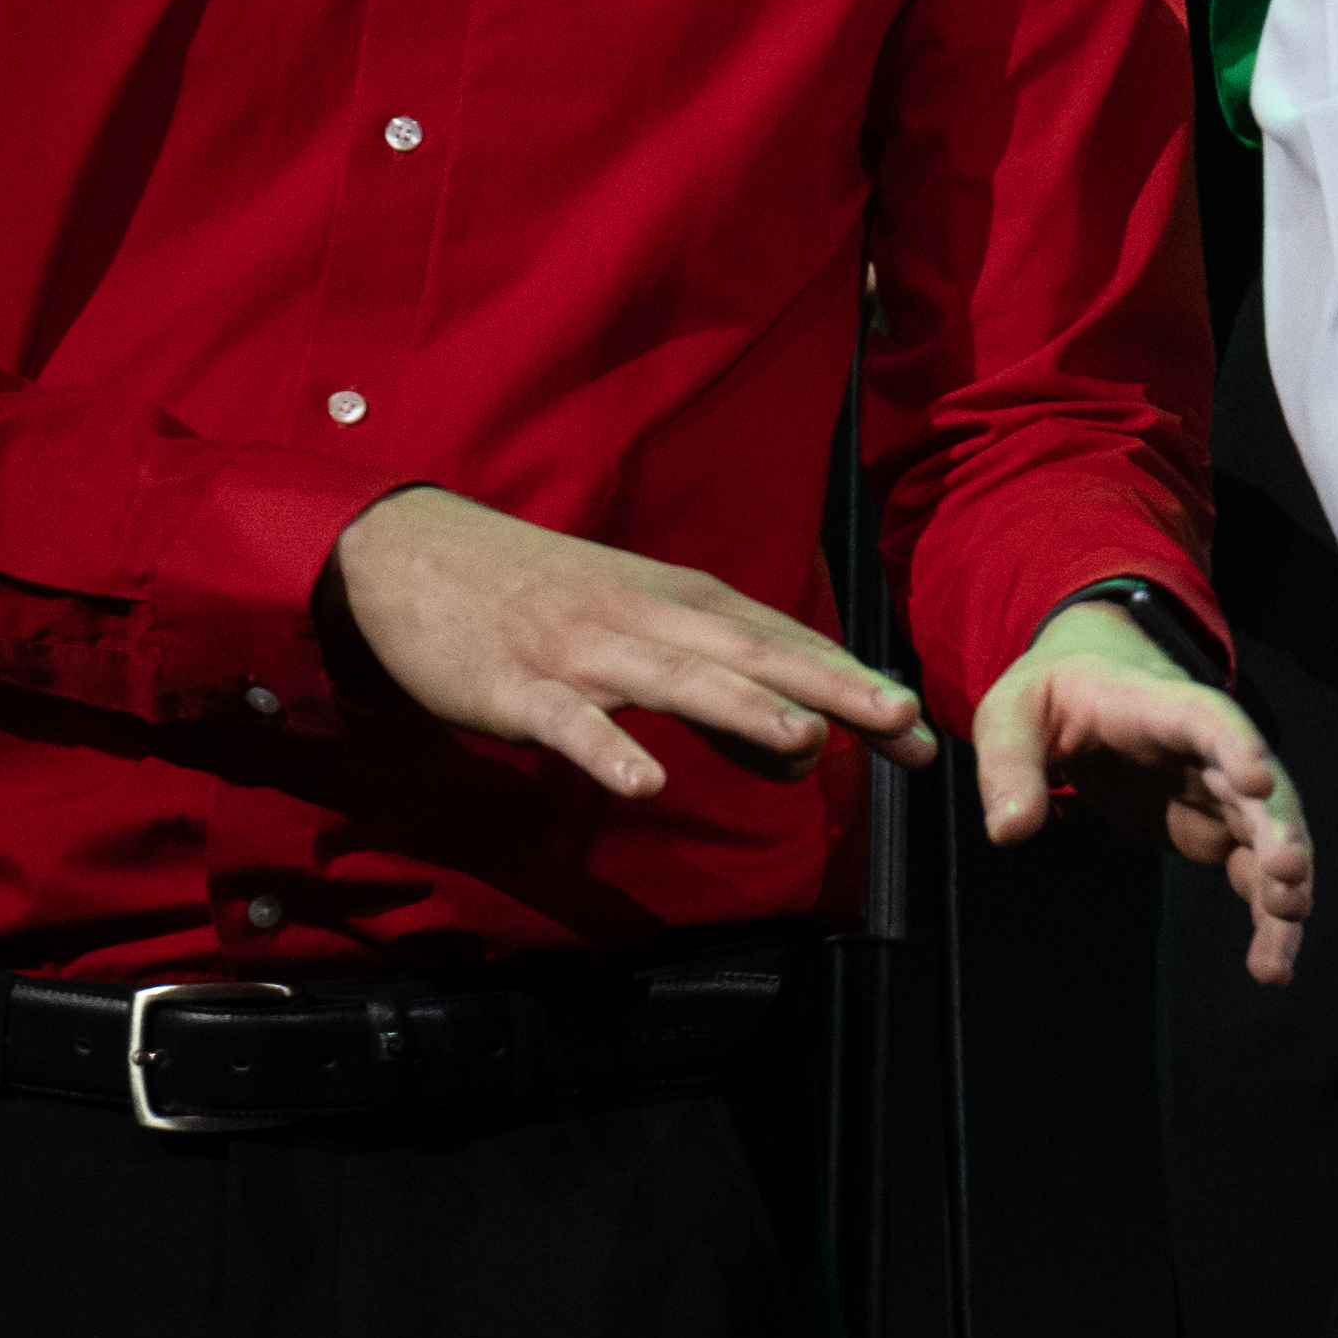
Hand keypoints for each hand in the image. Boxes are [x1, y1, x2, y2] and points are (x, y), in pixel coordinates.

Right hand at [324, 489, 922, 799]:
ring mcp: (581, 651)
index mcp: (685, 604)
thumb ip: (721, 685)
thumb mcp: (642, 628)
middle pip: (755, 655)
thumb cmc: (543, 598)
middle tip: (907, 722)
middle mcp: (647, 619)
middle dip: (835, 690)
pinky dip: (608, 750)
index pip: (788, 648)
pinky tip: (645, 783)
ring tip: (806, 743)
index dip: (856, 687)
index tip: (922, 732)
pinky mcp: (513, 686)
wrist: (415, 554)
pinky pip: (568, 722)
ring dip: (743, 711)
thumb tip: (801, 750)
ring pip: (676, 680)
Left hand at [974, 601, 1315, 980]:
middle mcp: (1210, 752)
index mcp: (1161, 707)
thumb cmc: (1051, 694)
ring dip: (1283, 889)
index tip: (1258, 780)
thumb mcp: (1010, 716)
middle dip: (1278, 831)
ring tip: (1278, 951)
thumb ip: (1008, 768)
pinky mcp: (1216, 832)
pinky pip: (1254, 873)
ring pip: (1270, 838)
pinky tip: (1270, 963)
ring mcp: (1220, 794)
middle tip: (1286, 878)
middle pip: (1258, 789)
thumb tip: (1010, 832)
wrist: (1087, 687)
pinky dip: (1267, 917)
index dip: (1238, 745)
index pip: (1210, 719)